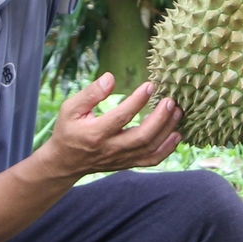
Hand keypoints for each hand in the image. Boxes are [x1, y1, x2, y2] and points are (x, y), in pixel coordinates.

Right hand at [36, 73, 181, 179]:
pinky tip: (176, 134)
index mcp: (95, 133)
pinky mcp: (127, 163)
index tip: (150, 85)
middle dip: (160, 118)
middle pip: (142, 137)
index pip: (121, 117)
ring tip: (177, 111)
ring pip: (150, 148)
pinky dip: (167, 149)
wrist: (65, 162)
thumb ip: (90, 93)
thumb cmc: (68, 130)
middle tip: (170, 100)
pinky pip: (151, 160)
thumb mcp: (70, 108)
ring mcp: (121, 159)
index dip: (137, 100)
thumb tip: (111, 78)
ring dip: (167, 130)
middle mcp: (110, 149)